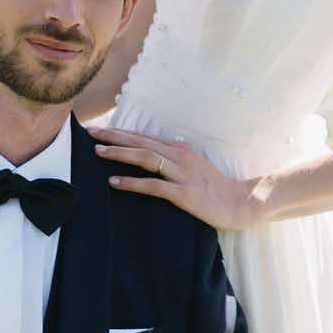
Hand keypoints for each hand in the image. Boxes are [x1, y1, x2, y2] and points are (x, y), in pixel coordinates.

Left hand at [92, 126, 259, 231]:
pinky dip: (132, 182)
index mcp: (180, 149)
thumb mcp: (196, 166)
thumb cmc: (217, 187)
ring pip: (144, 158)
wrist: (242, 203)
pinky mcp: (183, 193)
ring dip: (119, 153)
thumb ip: (176, 158)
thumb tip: (158, 151)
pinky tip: (114, 182)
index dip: (122, 132)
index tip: (101, 129)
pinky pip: (153, 186)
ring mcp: (181, 174)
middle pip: (140, 142)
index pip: (145, 137)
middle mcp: (179, 156)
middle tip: (90, 132)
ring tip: (98, 152)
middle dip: (113, 136)